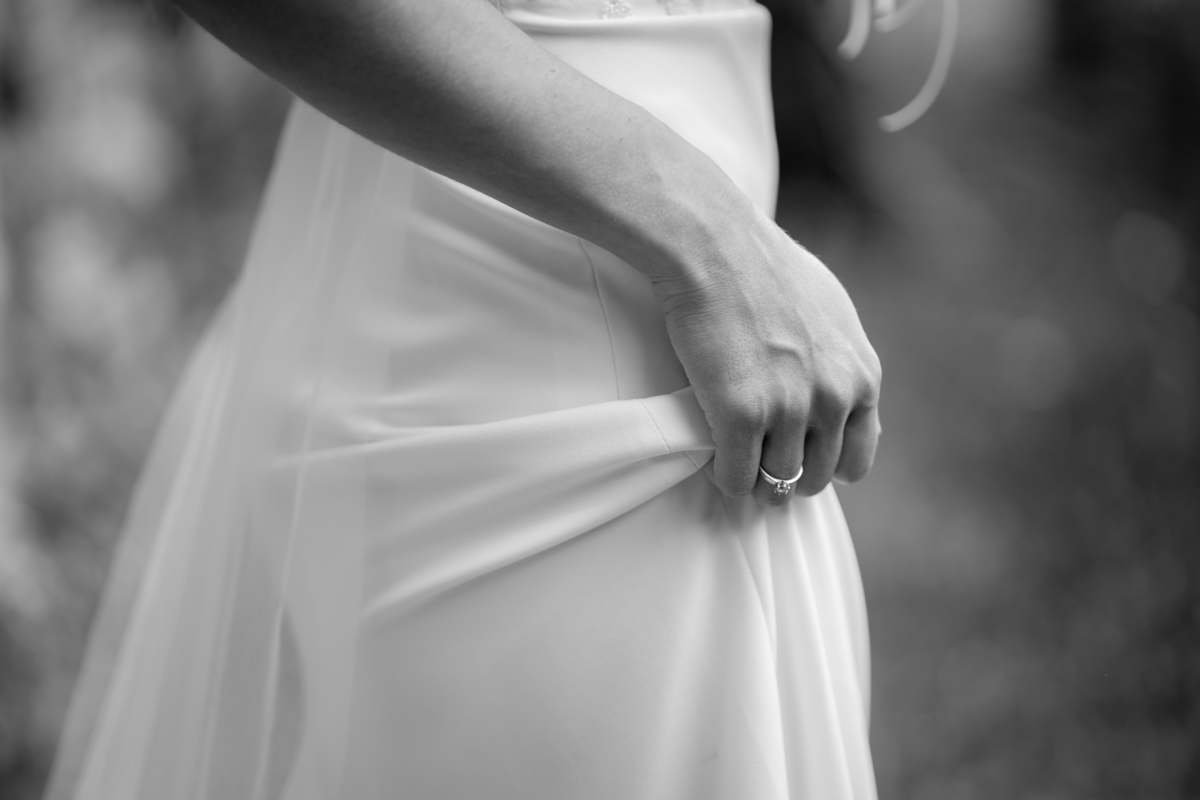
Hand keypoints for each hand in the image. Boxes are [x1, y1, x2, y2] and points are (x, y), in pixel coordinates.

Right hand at [651, 213, 881, 504]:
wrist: (716, 246)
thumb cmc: (764, 267)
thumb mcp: (832, 312)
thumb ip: (845, 360)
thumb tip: (849, 392)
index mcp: (862, 377)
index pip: (857, 459)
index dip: (825, 465)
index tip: (799, 458)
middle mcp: (834, 399)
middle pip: (815, 477)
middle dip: (788, 478)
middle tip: (760, 467)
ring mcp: (789, 410)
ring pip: (776, 484)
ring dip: (754, 482)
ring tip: (735, 465)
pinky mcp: (741, 416)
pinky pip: (736, 477)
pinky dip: (724, 477)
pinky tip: (714, 460)